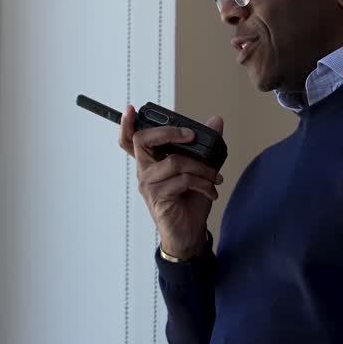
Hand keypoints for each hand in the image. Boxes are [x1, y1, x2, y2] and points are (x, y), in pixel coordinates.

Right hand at [119, 106, 224, 258]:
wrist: (190, 233)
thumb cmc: (189, 202)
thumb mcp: (200, 169)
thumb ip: (206, 146)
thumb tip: (216, 121)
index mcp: (151, 162)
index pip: (130, 141)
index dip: (126, 125)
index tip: (130, 110)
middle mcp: (145, 171)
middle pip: (142, 141)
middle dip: (169, 132)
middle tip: (191, 136)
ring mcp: (149, 185)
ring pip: (174, 161)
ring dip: (201, 168)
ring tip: (214, 178)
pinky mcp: (158, 197)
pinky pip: (182, 180)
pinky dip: (203, 183)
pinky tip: (210, 191)